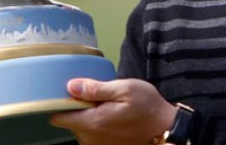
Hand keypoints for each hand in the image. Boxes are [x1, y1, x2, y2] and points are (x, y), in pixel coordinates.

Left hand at [50, 78, 176, 144]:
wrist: (166, 128)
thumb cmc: (147, 106)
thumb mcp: (124, 89)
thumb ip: (96, 88)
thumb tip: (70, 86)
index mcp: (93, 123)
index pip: (59, 117)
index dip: (61, 102)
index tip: (72, 92)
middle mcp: (91, 139)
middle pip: (69, 122)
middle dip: (79, 107)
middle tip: (99, 95)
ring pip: (80, 128)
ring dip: (89, 116)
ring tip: (108, 105)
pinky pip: (92, 135)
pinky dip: (98, 125)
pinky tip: (113, 116)